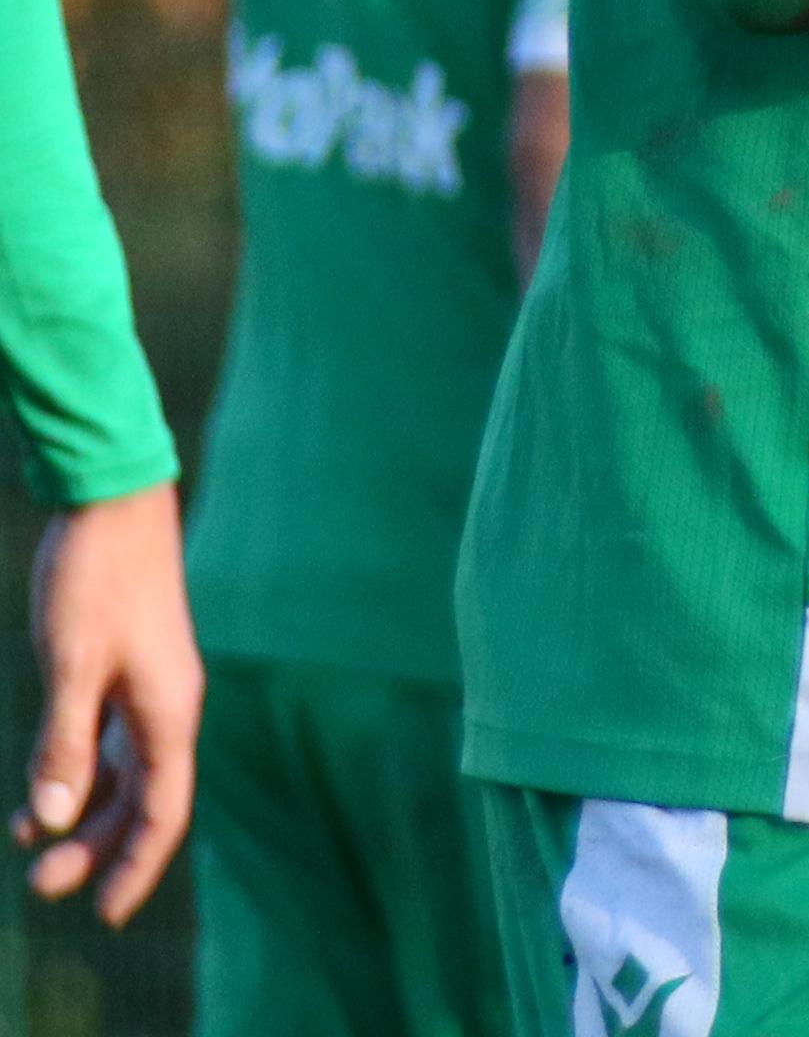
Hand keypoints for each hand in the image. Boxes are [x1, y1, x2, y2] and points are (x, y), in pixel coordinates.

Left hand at [25, 490, 193, 920]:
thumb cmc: (96, 582)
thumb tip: (49, 824)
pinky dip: (75, 778)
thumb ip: (62, 746)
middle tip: (40, 889)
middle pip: (142, 800)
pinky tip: (37, 796)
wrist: (111, 505)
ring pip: (123, 775)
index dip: (136, 865)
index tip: (105, 914)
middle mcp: (166, 708)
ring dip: (83, 817)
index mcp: (168, 712)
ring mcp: (147, 690)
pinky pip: (106, 745)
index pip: (162, 810)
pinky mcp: (124, 673)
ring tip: (29, 852)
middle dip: (97, 849)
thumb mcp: (71, 666)